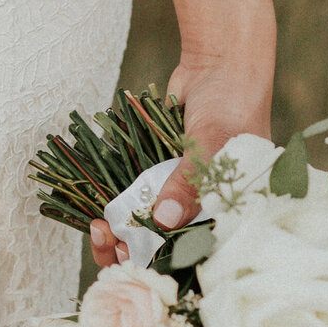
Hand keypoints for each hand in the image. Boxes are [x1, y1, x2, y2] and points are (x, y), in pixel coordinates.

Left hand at [89, 29, 275, 266]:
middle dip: (133, 251)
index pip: (196, 253)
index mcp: (228, 213)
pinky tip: (96, 213)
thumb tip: (162, 220)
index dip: (163, 262)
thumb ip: (188, 183)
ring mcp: (179, 196)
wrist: (219, 64)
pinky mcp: (158, 178)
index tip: (133, 258)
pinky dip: (117, 208)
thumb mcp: (212, 144)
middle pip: (166, 247)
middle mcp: (204, 210)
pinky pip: (135, 202)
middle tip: (107, 240)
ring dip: (120, 234)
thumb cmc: (231, 104)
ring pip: (146, 229)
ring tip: (97, 227)